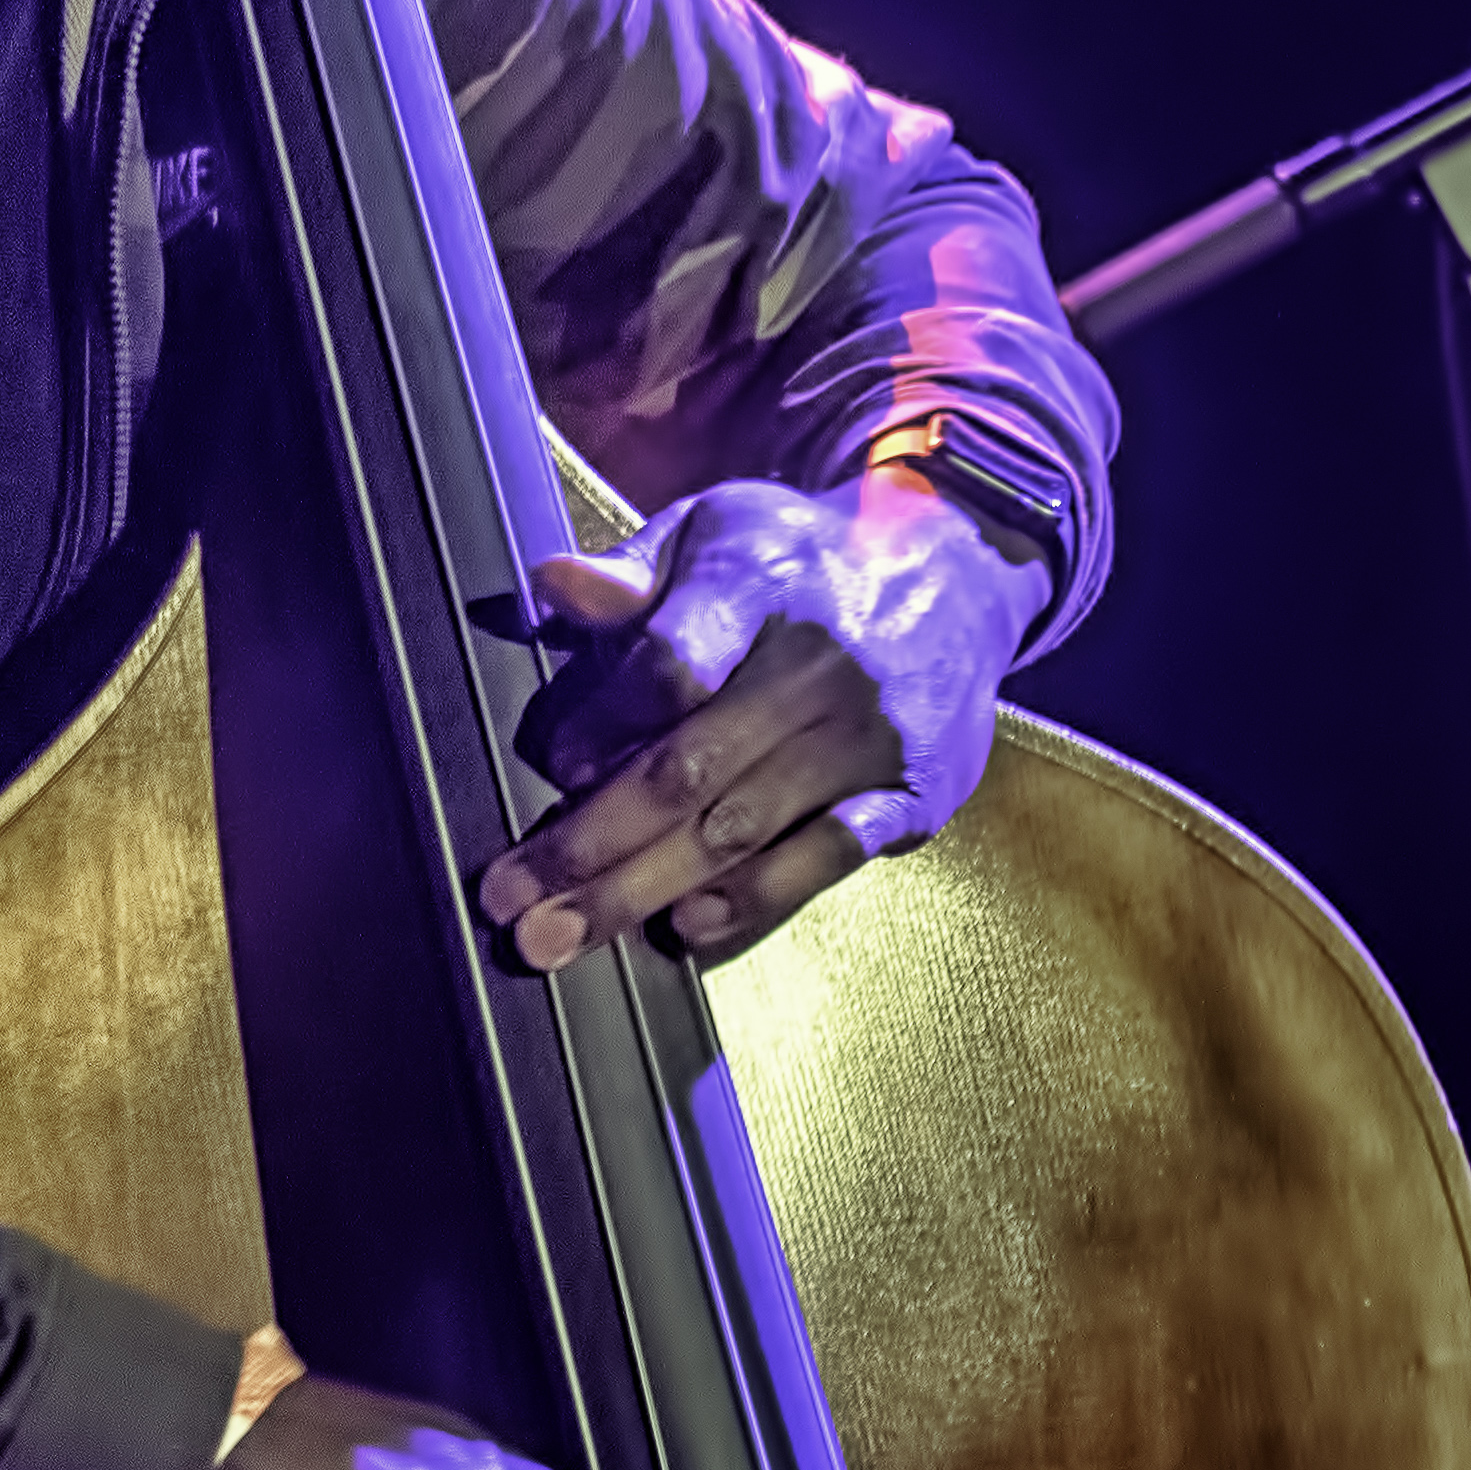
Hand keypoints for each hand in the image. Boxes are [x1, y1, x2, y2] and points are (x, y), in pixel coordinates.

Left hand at [478, 470, 1047, 967]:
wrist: (961, 578)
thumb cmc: (808, 563)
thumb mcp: (722, 530)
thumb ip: (635, 571)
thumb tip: (549, 584)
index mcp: (758, 586)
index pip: (669, 664)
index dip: (602, 723)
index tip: (554, 767)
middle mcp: (814, 667)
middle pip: (687, 770)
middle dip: (589, 844)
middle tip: (508, 902)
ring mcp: (865, 740)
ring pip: (738, 831)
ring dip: (640, 892)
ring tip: (556, 939)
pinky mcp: (909, 796)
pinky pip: (822, 862)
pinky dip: (751, 902)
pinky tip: (684, 929)